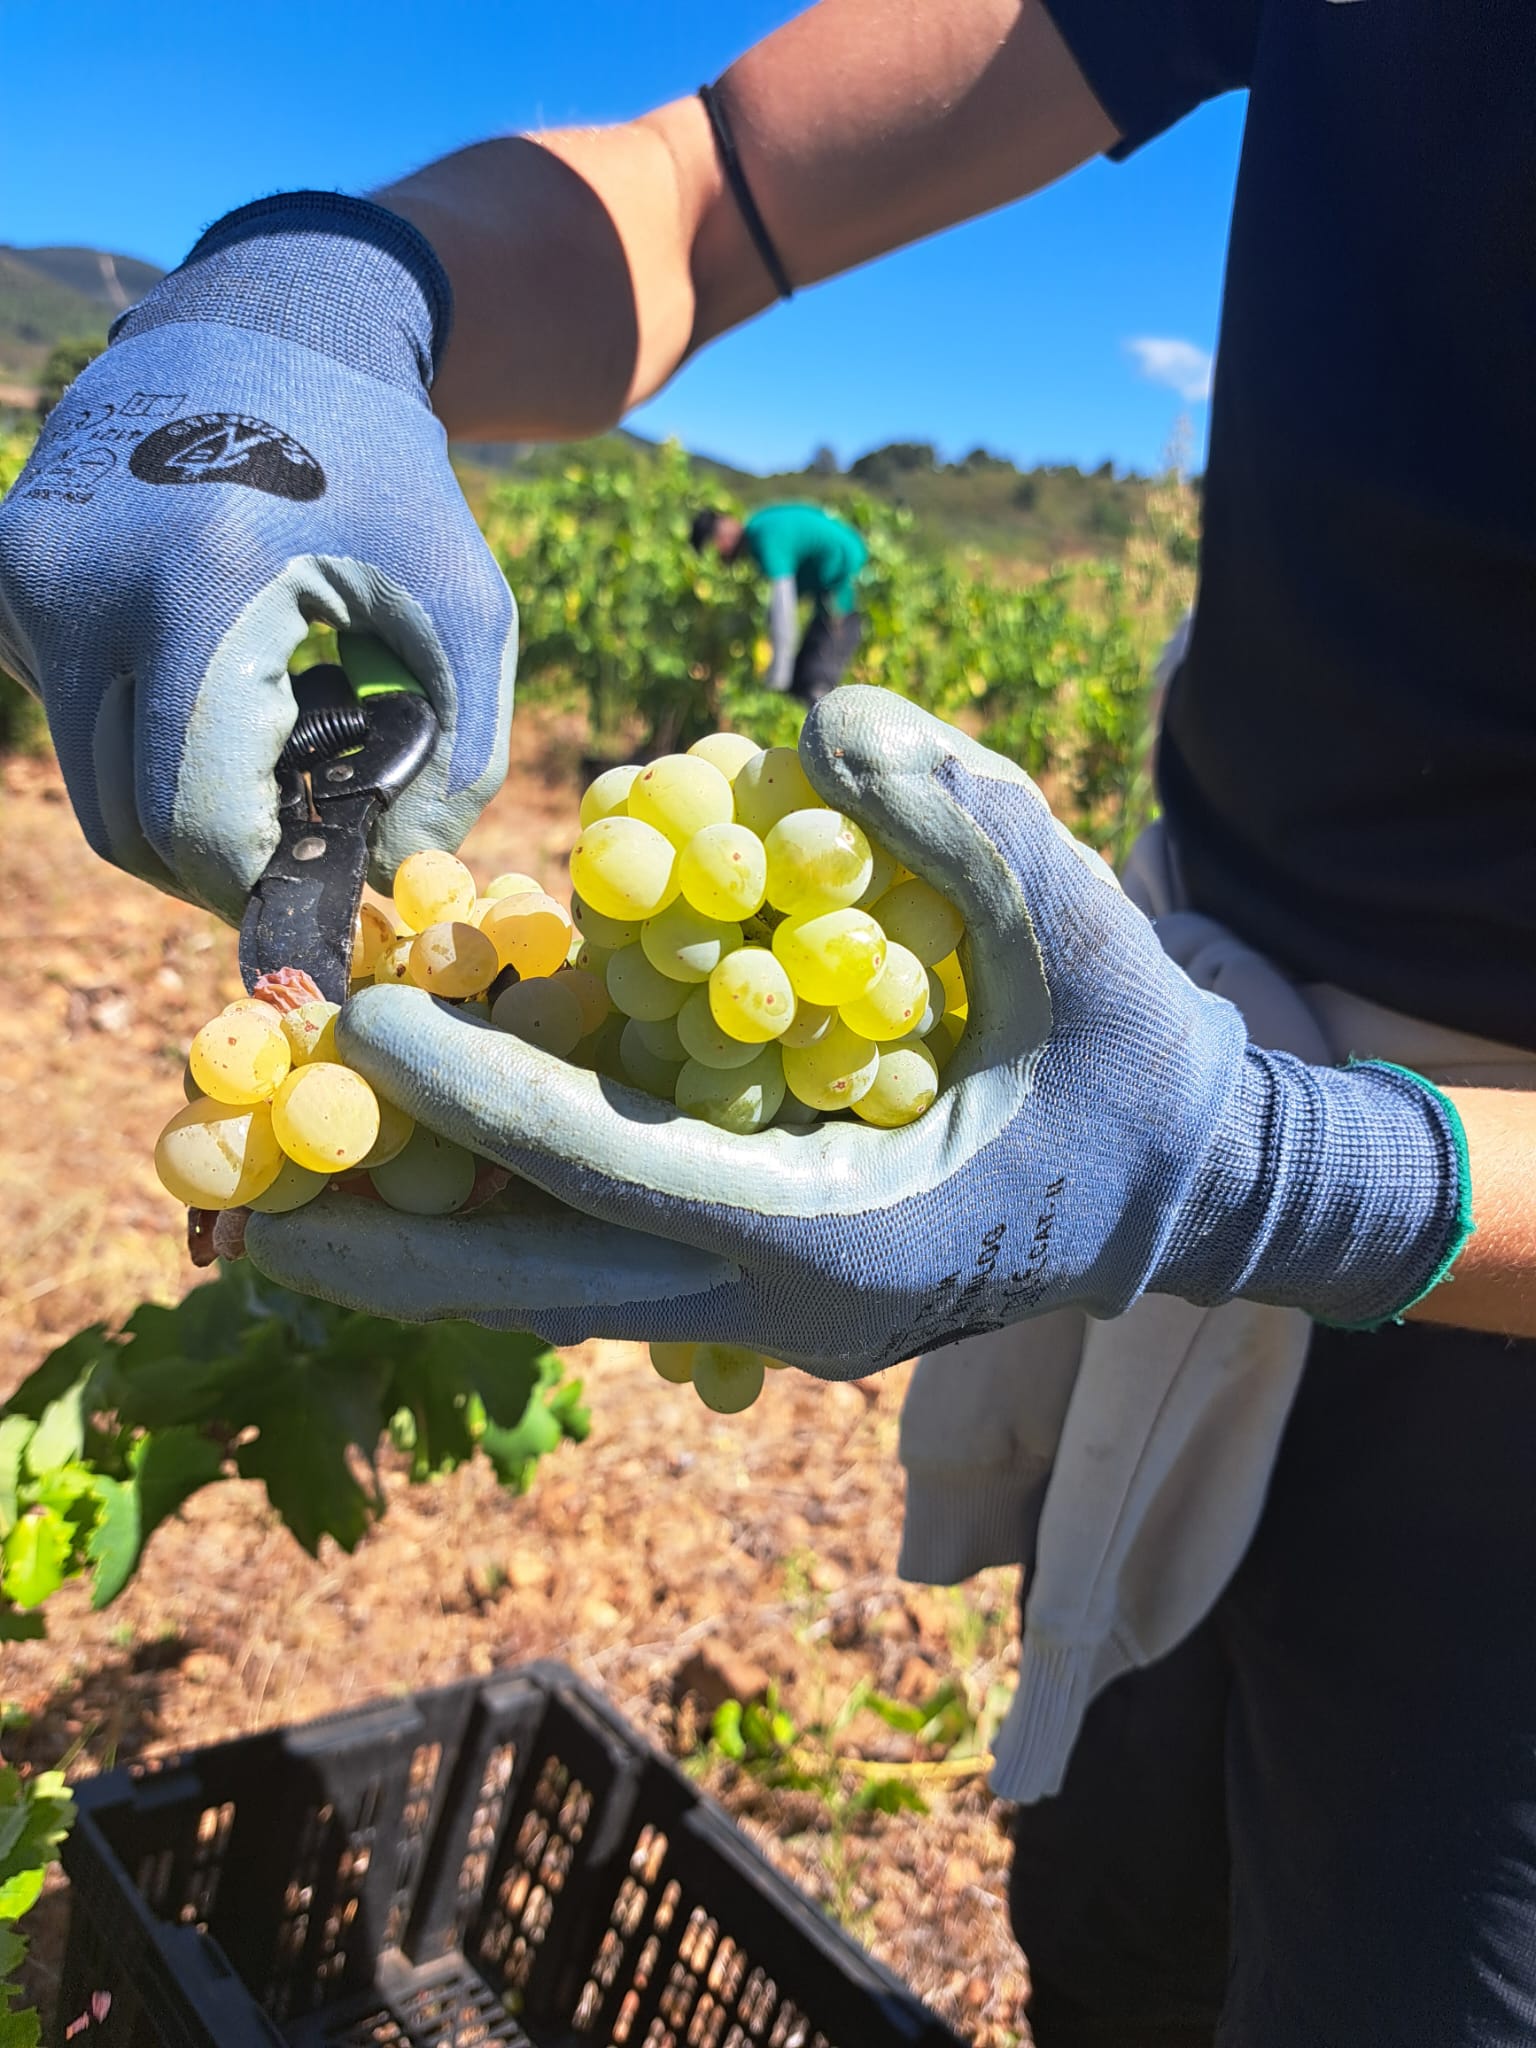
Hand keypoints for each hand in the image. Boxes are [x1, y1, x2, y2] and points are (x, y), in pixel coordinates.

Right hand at [0, 194, 515, 921]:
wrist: (270, 328)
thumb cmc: (388, 474)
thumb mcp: (464, 610)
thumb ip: (456, 762)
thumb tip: (389, 882)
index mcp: (194, 596)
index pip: (188, 823)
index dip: (256, 886)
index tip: (317, 896)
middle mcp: (77, 589)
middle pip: (124, 825)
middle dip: (218, 863)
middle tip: (300, 845)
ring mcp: (21, 580)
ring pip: (90, 778)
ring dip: (178, 800)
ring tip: (271, 739)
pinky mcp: (4, 577)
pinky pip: (70, 715)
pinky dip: (141, 734)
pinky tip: (214, 675)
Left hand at [246, 689, 1465, 1372]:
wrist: (1198, 1195)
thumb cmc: (1142, 1071)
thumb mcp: (1089, 936)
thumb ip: (973, 823)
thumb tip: (827, 719)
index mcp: (845, 1232)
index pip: (623, 1171)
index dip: (487, 1099)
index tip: (368, 1028)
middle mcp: (785, 1302)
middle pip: (547, 1286)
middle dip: (395, 1241)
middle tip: (242, 1196)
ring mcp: (772, 1317)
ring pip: (564, 1293)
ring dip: (433, 1244)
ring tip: (289, 1197)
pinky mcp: (771, 1292)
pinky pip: (611, 1267)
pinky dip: (515, 1223)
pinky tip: (433, 1174)